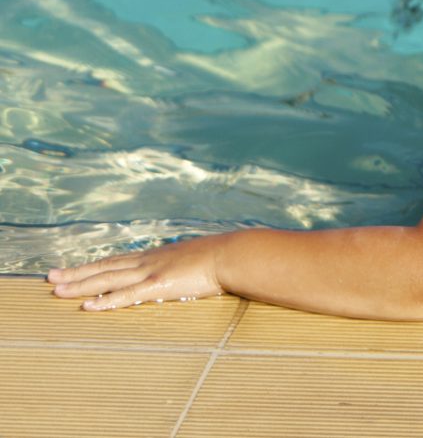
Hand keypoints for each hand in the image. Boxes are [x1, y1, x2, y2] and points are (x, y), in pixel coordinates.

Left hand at [46, 236, 228, 310]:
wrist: (231, 255)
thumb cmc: (217, 258)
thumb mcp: (192, 259)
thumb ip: (179, 266)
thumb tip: (177, 272)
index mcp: (154, 257)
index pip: (115, 261)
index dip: (91, 266)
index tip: (71, 269)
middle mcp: (147, 262)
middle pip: (104, 268)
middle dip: (76, 274)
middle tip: (51, 277)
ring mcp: (151, 273)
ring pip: (108, 279)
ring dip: (81, 286)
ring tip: (58, 291)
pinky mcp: (158, 286)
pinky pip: (127, 296)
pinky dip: (106, 302)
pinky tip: (89, 307)